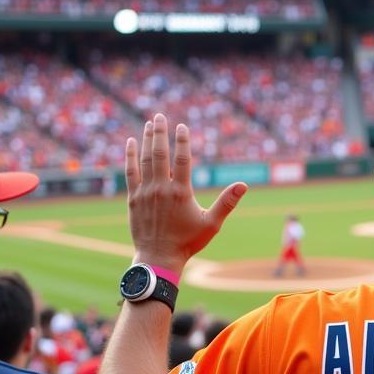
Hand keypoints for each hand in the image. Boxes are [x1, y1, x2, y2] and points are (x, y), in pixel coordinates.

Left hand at [125, 113, 246, 273]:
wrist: (159, 257)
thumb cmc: (188, 242)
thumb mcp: (212, 223)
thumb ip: (227, 202)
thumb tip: (244, 185)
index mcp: (181, 192)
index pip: (182, 159)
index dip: (182, 141)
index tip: (182, 127)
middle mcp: (161, 188)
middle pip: (159, 153)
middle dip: (160, 133)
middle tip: (159, 116)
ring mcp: (145, 192)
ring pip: (144, 160)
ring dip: (146, 140)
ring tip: (149, 124)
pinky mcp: (133, 199)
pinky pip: (130, 172)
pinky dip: (130, 156)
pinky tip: (130, 143)